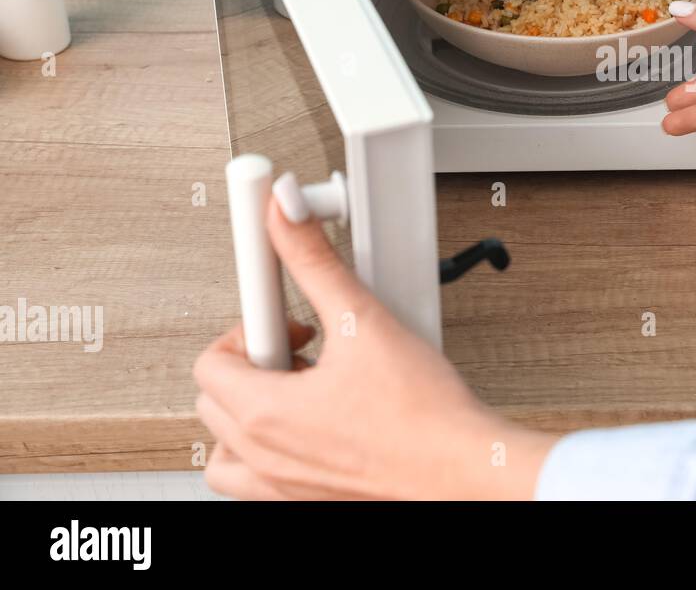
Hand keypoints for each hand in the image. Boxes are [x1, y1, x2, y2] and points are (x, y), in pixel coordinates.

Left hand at [194, 183, 555, 499]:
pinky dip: (271, 450)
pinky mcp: (309, 501)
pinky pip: (260, 480)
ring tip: (300, 388)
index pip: (211, 358)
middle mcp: (265, 456)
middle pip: (216, 398)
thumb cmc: (425, 416)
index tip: (279, 304)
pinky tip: (317, 422)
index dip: (251, 321)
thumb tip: (287, 214)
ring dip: (251, 412)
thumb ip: (317, 262)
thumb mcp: (365, 321)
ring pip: (229, 448)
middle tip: (304, 344)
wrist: (463, 469)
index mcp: (265, 414)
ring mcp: (283, 486)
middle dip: (256, 361)